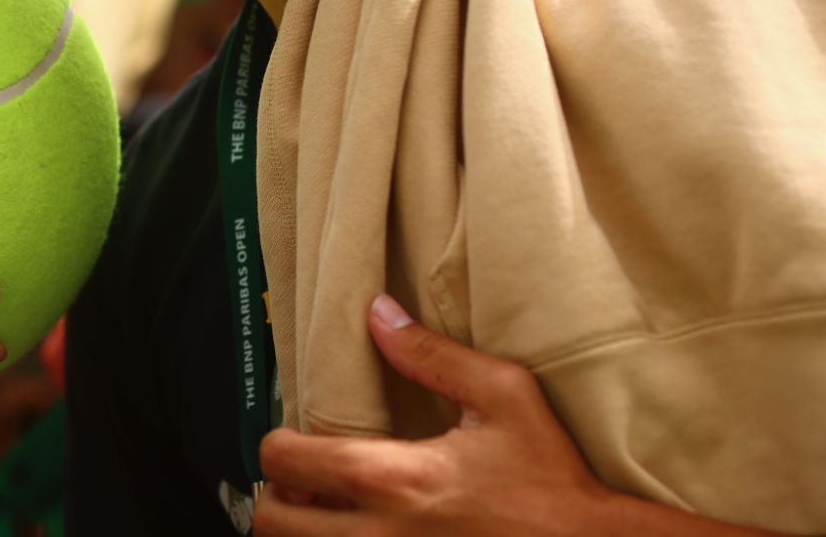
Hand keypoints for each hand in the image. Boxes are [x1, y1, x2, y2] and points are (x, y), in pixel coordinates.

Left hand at [254, 295, 613, 535]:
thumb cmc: (553, 482)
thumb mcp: (505, 397)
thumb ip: (432, 355)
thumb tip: (378, 313)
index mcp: (393, 478)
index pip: (282, 458)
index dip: (277, 446)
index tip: (300, 445)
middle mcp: (379, 536)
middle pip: (272, 524)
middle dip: (277, 500)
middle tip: (304, 489)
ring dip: (302, 535)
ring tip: (328, 519)